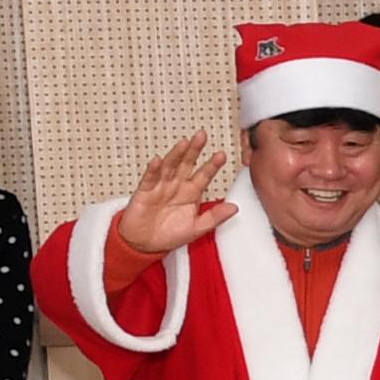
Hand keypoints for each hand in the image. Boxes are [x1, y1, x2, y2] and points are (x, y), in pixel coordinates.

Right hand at [115, 132, 236, 255]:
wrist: (145, 243)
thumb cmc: (169, 234)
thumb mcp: (197, 228)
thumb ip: (215, 217)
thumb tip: (234, 208)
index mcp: (191, 193)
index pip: (204, 175)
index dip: (212, 165)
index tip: (221, 155)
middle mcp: (177, 186)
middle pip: (187, 164)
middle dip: (194, 150)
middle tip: (202, 136)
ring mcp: (161, 186)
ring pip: (170, 166)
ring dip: (176, 154)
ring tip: (184, 143)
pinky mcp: (145, 191)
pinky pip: (150, 178)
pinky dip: (154, 169)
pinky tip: (158, 160)